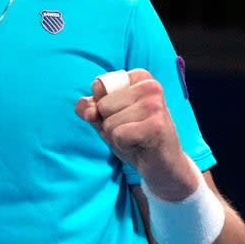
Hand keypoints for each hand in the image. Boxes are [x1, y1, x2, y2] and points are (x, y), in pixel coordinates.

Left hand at [74, 68, 199, 199]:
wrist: (162, 165)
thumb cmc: (135, 138)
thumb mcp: (108, 120)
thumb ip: (92, 109)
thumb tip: (82, 107)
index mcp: (139, 77)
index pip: (99, 86)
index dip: (103, 109)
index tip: (124, 116)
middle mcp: (150, 86)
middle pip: (103, 105)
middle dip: (110, 124)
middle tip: (132, 131)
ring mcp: (155, 104)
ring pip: (110, 122)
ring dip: (118, 137)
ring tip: (137, 138)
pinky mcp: (156, 125)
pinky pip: (118, 135)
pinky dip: (124, 146)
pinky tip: (140, 146)